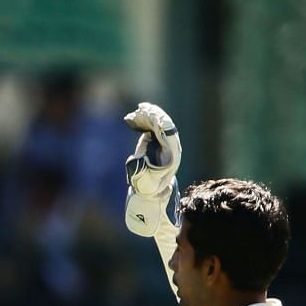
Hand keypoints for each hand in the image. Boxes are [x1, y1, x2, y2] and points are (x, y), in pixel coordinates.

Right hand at [123, 102, 182, 237]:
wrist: (151, 196)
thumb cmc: (148, 191)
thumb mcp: (143, 184)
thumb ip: (139, 173)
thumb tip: (135, 161)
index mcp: (171, 156)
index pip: (168, 134)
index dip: (160, 124)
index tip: (152, 116)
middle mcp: (169, 149)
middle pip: (164, 127)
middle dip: (154, 116)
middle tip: (142, 109)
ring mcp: (162, 146)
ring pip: (158, 126)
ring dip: (148, 117)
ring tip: (137, 110)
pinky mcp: (155, 145)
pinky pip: (151, 129)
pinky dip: (143, 122)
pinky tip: (134, 117)